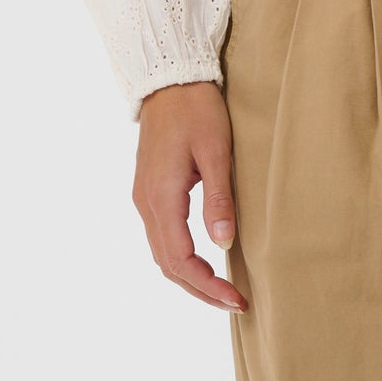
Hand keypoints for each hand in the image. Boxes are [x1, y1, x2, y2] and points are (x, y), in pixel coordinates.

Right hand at [133, 81, 246, 312]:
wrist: (170, 78)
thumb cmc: (196, 109)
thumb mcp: (215, 150)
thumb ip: (218, 198)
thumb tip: (224, 243)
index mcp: (161, 197)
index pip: (181, 261)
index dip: (208, 286)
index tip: (236, 298)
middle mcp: (146, 203)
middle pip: (168, 265)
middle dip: (200, 289)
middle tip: (234, 302)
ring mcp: (144, 197)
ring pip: (162, 253)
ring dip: (189, 276)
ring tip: (221, 289)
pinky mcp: (149, 189)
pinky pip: (161, 236)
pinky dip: (180, 257)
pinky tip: (202, 259)